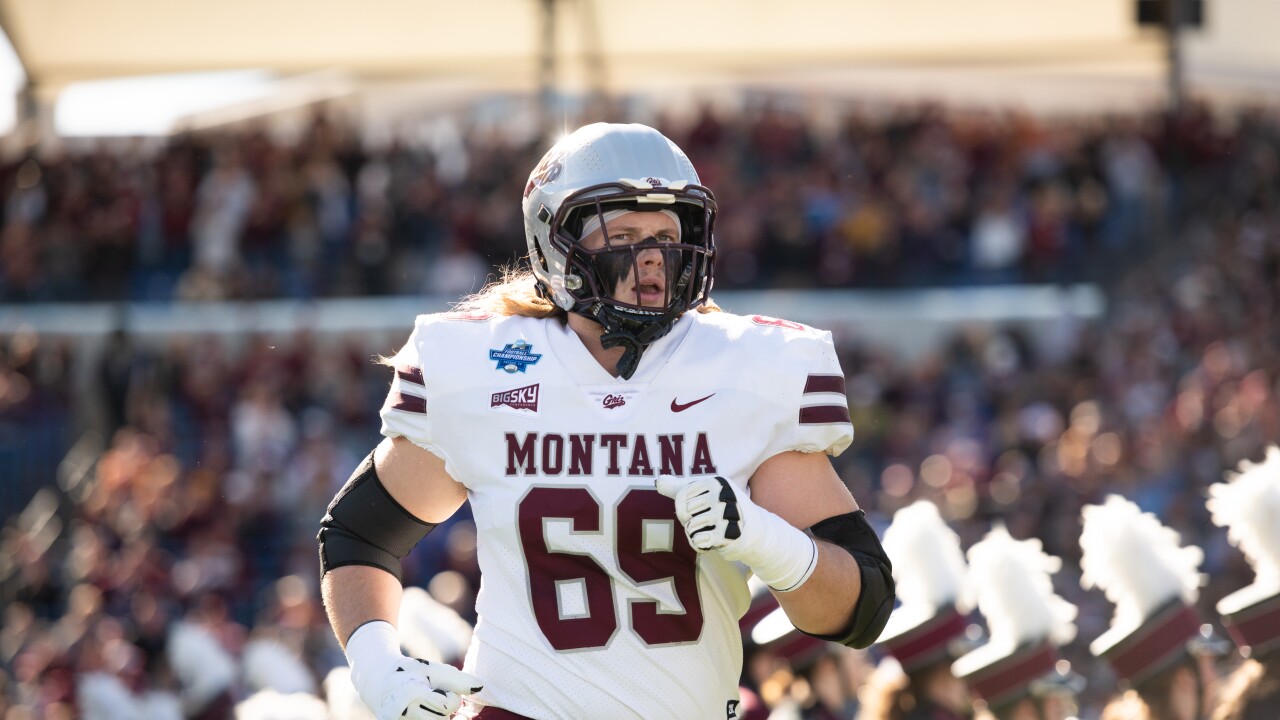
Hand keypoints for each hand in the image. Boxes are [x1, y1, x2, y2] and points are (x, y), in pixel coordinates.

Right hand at [346, 621, 483, 719]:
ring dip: (435, 717)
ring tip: (424, 706)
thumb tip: (480, 687)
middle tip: (431, 698)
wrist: (379, 681)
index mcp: (413, 693)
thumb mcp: (434, 670)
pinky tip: (423, 712)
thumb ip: (458, 680)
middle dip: (443, 710)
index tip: (439, 689)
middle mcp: (403, 712)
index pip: (448, 704)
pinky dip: (428, 718)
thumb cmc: (413, 673)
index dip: (452, 696)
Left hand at [655, 474, 817, 591]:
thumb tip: (657, 481)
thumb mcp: (705, 496)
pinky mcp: (728, 533)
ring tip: (713, 531)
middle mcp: (722, 494)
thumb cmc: (724, 512)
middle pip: (684, 513)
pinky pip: (698, 541)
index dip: (685, 510)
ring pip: (690, 527)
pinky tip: (715, 541)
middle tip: (710, 522)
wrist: (755, 533)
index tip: (702, 510)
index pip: (681, 497)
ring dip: (698, 534)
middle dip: (692, 523)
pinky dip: (702, 545)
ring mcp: (726, 514)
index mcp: (716, 482)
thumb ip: (680, 489)